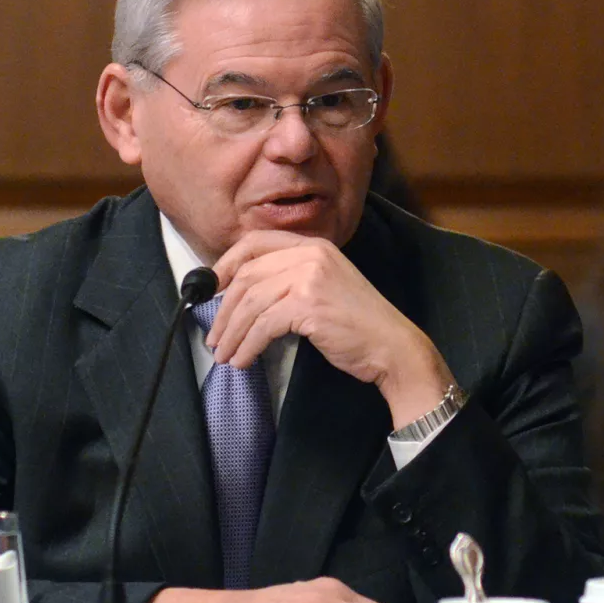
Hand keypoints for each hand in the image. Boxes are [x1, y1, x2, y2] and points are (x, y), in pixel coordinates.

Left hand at [209, 230, 454, 426]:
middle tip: (215, 337)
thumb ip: (292, 280)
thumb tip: (244, 294)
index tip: (211, 288)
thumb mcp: (325, 287)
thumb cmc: (359, 325)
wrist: (392, 346)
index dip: (226, 264)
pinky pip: (263, 325)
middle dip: (224, 310)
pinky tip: (244, 359)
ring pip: (251, 303)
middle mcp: (311, 254)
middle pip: (248, 276)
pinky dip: (248, 345)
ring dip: (233, 333)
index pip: (255, 242)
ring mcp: (310, 277)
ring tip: (226, 355)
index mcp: (314, 246)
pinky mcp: (309, 305)